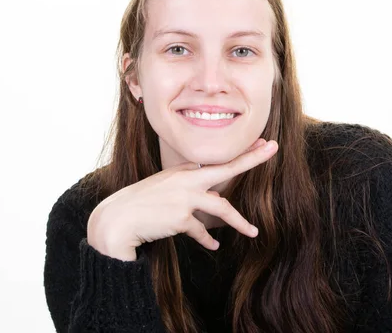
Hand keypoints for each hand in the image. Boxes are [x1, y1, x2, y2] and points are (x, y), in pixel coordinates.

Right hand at [87, 138, 277, 260]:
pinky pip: (201, 230)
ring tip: (253, 232)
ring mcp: (184, 197)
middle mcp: (187, 180)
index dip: (242, 153)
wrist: (118, 220)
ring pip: (221, 208)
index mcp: (184, 171)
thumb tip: (206, 184)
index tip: (264, 144)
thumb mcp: (165, 186)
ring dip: (239, 222)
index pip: (218, 161)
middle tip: (273, 148)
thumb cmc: (142, 203)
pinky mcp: (181, 217)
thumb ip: (186, 182)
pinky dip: (207, 240)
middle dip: (251, 158)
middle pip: (226, 168)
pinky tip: (214, 247)